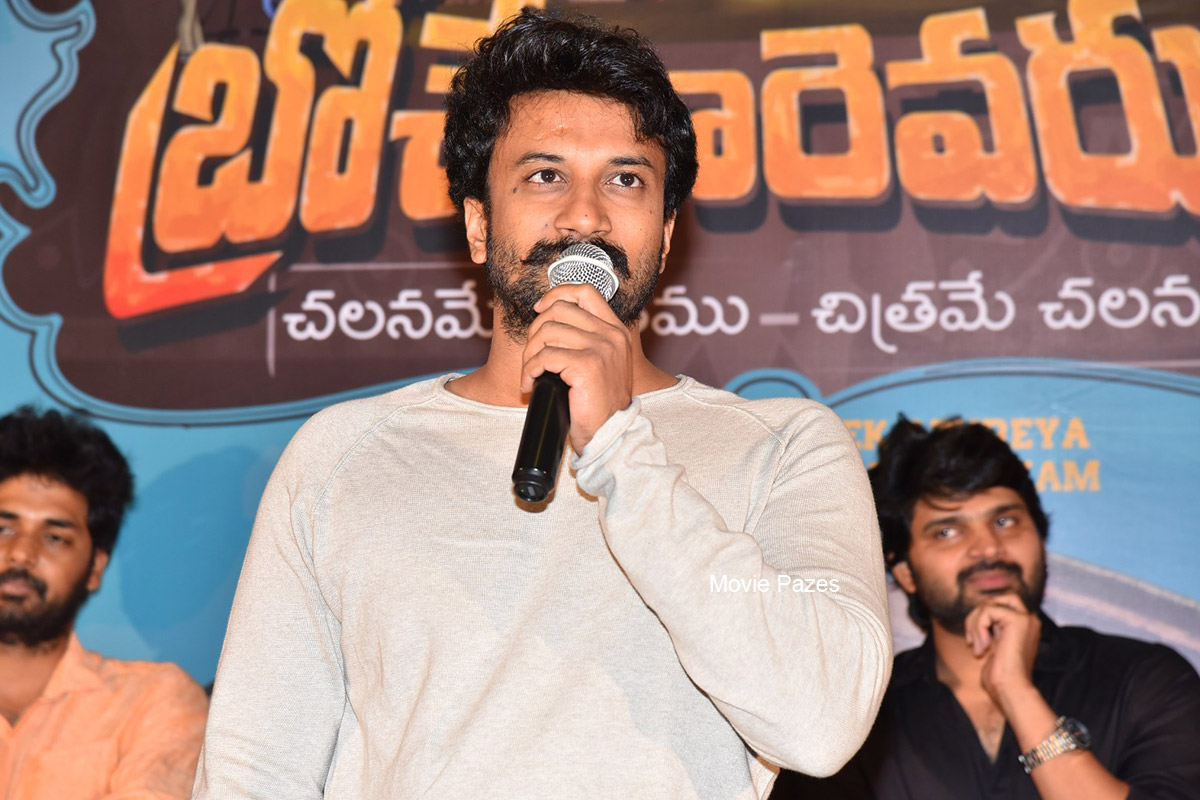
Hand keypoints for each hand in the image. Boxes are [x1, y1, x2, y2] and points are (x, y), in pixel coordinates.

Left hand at [522, 283, 633, 452]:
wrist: (610, 433)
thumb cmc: (599, 403)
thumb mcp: (601, 362)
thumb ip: (586, 338)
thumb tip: (547, 317)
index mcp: (616, 330)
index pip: (585, 292)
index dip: (556, 294)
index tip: (539, 310)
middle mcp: (611, 334)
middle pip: (558, 310)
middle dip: (535, 331)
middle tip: (532, 356)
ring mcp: (601, 348)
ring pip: (547, 332)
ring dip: (529, 354)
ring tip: (530, 373)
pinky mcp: (587, 366)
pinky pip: (544, 357)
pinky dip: (529, 371)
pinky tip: (529, 385)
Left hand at [964, 592, 1040, 712]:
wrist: (1010, 689)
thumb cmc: (1000, 675)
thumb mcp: (992, 645)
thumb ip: (990, 628)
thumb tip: (975, 614)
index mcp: (1025, 625)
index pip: (1000, 604)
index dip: (982, 618)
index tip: (975, 641)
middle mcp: (1029, 619)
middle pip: (996, 598)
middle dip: (978, 615)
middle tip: (972, 639)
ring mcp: (1025, 618)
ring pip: (989, 603)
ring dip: (975, 625)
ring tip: (977, 648)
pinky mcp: (1018, 620)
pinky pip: (988, 610)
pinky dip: (978, 628)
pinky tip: (982, 648)